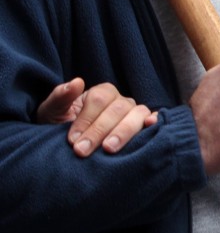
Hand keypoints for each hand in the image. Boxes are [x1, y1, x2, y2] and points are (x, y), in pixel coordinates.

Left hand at [37, 79, 157, 157]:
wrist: (71, 147)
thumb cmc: (61, 127)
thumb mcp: (52, 113)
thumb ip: (60, 97)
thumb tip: (77, 82)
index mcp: (102, 93)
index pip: (99, 99)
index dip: (86, 119)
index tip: (72, 140)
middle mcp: (121, 101)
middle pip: (118, 108)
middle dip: (99, 130)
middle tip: (82, 150)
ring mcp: (134, 114)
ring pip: (137, 114)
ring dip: (124, 131)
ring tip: (109, 148)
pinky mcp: (143, 128)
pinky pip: (153, 121)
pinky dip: (154, 123)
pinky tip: (150, 126)